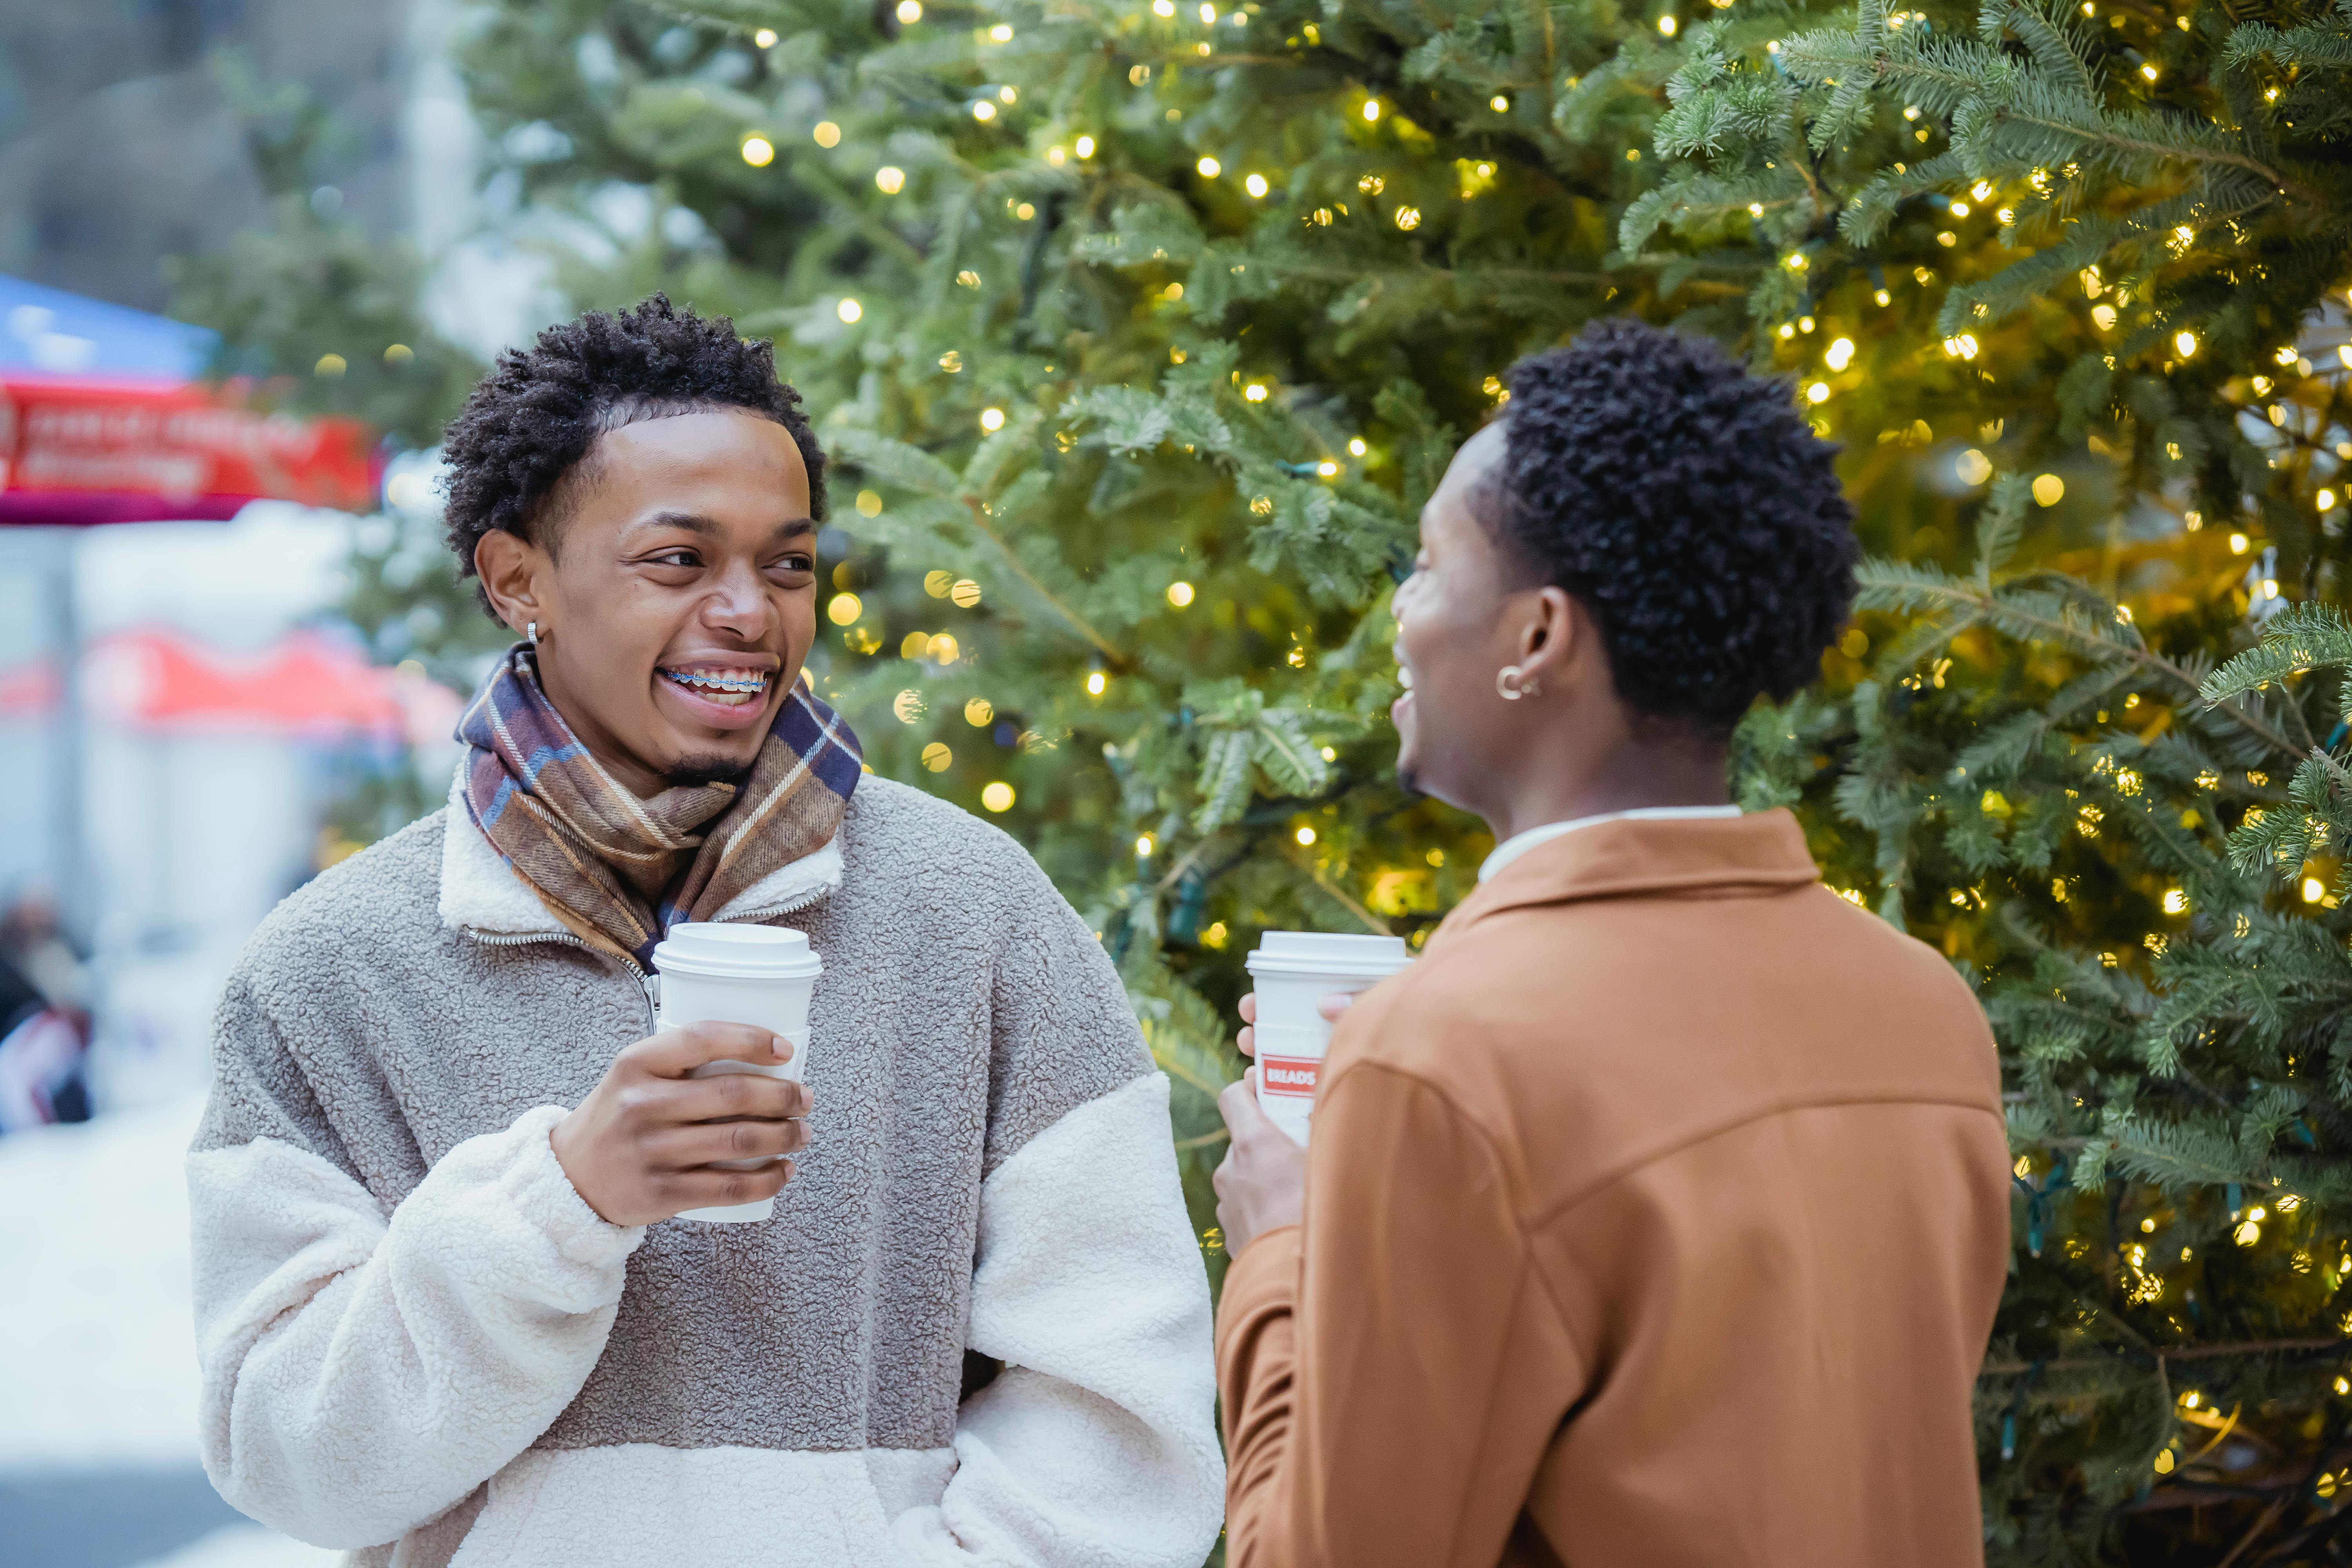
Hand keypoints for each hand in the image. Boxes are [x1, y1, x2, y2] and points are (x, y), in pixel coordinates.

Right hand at [551, 1022, 811, 1226]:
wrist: (570, 1176)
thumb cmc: (618, 1116)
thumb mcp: (633, 1075)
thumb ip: (680, 1060)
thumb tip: (761, 1053)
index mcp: (636, 1064)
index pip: (703, 1038)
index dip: (752, 1040)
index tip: (785, 1051)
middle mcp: (642, 1105)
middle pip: (733, 1095)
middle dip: (783, 1096)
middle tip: (804, 1098)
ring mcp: (652, 1152)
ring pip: (739, 1141)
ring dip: (784, 1136)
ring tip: (801, 1133)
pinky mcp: (662, 1193)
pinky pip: (728, 1187)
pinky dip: (766, 1179)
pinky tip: (784, 1171)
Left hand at [1215, 990, 1355, 1255]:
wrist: (1295, 1287)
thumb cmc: (1320, 1219)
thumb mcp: (1332, 1165)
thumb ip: (1325, 1135)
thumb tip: (1336, 1114)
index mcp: (1253, 1144)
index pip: (1232, 1097)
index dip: (1249, 1089)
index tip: (1268, 1090)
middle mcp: (1231, 1170)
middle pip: (1244, 1139)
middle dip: (1270, 1140)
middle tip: (1302, 1148)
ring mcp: (1226, 1205)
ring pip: (1246, 1177)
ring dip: (1267, 1177)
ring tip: (1302, 1192)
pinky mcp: (1229, 1234)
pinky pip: (1247, 1208)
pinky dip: (1263, 1207)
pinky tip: (1292, 1220)